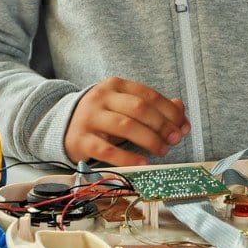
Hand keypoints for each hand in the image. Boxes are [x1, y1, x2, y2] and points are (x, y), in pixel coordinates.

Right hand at [64, 76, 188, 166]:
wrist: (63, 127)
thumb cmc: (102, 118)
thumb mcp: (125, 107)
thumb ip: (152, 106)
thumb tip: (181, 108)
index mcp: (115, 85)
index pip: (148, 95)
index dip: (169, 112)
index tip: (183, 127)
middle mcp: (101, 98)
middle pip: (139, 109)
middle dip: (162, 125)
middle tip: (174, 140)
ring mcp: (89, 118)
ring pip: (125, 126)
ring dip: (149, 140)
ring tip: (162, 151)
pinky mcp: (81, 140)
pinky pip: (108, 150)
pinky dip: (128, 157)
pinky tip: (143, 162)